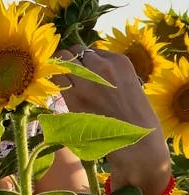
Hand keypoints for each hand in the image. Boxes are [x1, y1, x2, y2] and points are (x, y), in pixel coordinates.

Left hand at [52, 45, 169, 193]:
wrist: (138, 144)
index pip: (91, 50)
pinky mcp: (73, 96)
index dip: (86, 61)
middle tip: (71, 77)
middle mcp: (101, 66)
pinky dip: (54, 83)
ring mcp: (86, 80)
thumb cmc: (136, 119)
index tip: (86, 73)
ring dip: (60, 69)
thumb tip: (88, 68)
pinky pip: (56, 79)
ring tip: (64, 83)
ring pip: (61, 60)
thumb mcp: (129, 85)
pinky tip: (60, 92)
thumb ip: (110, 74)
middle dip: (70, 61)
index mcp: (119, 61)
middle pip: (74, 51)